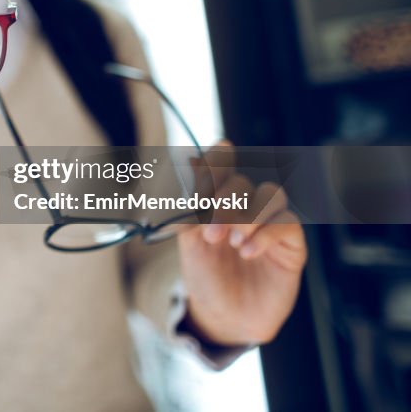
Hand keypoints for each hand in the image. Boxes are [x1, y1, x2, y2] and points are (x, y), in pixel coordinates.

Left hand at [176, 140, 307, 345]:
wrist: (223, 317)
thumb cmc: (206, 276)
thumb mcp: (188, 241)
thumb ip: (189, 205)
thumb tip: (190, 166)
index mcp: (219, 200)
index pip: (223, 167)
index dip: (217, 161)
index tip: (205, 164)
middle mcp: (247, 206)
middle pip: (244, 182)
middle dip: (226, 202)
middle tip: (211, 230)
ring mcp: (271, 224)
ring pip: (272, 196)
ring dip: (249, 215)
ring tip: (232, 242)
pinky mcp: (291, 245)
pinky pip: (287, 224)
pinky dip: (266, 235)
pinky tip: (248, 251)